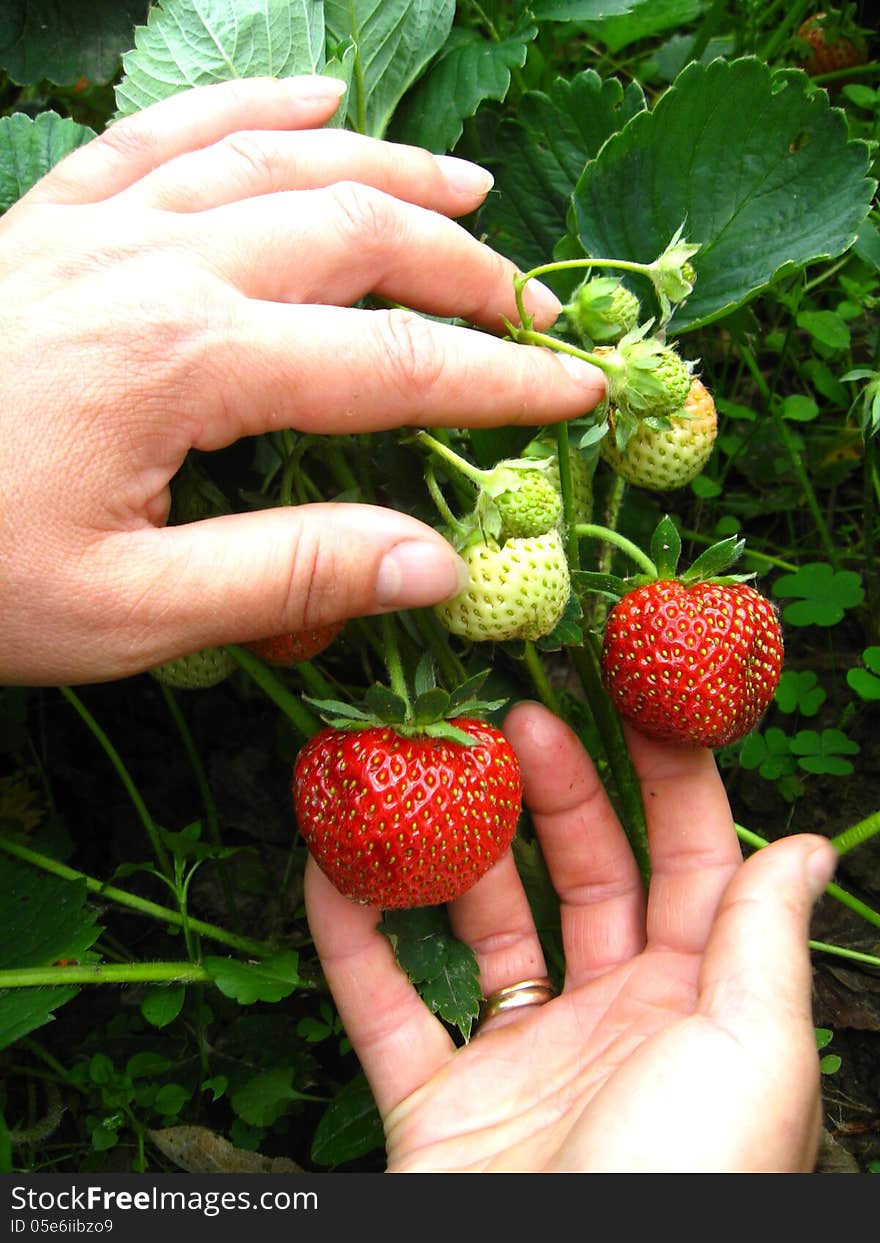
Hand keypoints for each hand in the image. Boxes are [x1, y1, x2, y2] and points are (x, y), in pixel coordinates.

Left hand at [0, 77, 603, 685]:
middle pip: (353, 234)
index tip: (577, 389)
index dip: (498, 379)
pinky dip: (250, 109)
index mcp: (186, 361)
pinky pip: (166, 134)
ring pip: (276, 162)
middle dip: (463, 270)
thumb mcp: (129, 610)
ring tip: (470, 188)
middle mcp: (156, 266)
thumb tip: (435, 564)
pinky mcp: (53, 221)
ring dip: (387, 170)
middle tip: (532, 309)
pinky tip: (311, 101)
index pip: (390, 363)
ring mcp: (98, 228)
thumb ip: (289, 574)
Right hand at [305, 701, 837, 1172]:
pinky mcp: (437, 1100)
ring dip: (452, 847)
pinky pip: (383, 1003)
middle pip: (584, 874)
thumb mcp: (750, 1058)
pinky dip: (351, 936)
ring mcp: (523, 1057)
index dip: (668, 774)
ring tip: (424, 768)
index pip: (691, 861)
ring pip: (481, 924)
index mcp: (701, 1007)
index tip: (638, 694)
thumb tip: (810, 845)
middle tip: (514, 714)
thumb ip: (765, 944)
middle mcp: (615, 1019)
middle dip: (556, 788)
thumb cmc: (682, 1189)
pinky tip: (334, 866)